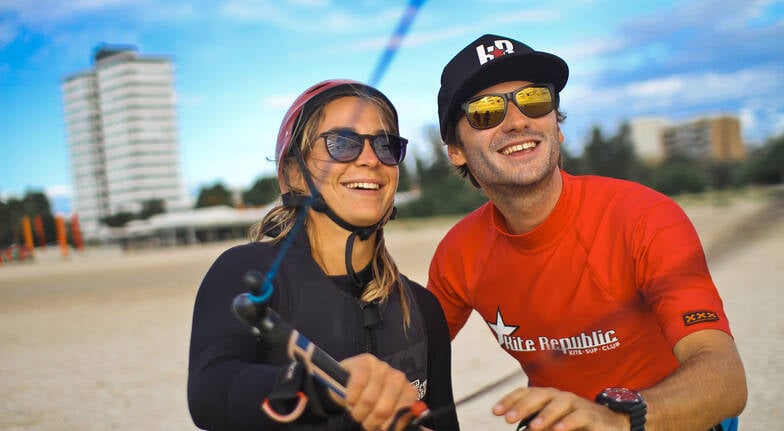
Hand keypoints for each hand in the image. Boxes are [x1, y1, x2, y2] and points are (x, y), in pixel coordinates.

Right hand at [339, 353, 418, 430]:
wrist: (347, 384)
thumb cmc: (369, 401)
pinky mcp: (365, 362)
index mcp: (408, 391)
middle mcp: (398, 377)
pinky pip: (358, 384)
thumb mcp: (386, 415)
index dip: (388, 425)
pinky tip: (350, 400)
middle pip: (385, 409)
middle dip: (371, 421)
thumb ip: (402, 421)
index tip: (380, 428)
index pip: (403, 413)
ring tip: (357, 411)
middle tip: (365, 422)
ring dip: (359, 412)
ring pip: (369, 399)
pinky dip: (351, 398)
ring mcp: (382, 367)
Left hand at [493, 387, 628, 430]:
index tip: (495, 412)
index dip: (509, 400)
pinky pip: (579, 417)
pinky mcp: (591, 415)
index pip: (524, 393)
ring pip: (558, 404)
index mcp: (546, 397)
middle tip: (508, 418)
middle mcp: (559, 396)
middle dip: (522, 406)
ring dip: (545, 415)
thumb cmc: (575, 423)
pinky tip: (558, 430)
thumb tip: (520, 430)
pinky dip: (568, 423)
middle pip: (538, 395)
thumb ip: (536, 425)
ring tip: (533, 427)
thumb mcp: (552, 424)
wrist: (609, 423)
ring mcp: (576, 404)